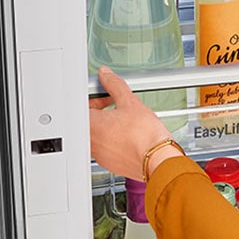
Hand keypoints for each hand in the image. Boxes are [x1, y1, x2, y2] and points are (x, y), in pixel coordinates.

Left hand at [89, 66, 182, 180]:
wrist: (158, 159)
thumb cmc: (145, 136)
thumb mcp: (130, 102)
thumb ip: (114, 84)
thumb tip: (106, 75)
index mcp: (90, 126)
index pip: (80, 106)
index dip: (92, 96)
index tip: (103, 93)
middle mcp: (91, 142)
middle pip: (87, 121)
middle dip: (99, 109)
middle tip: (114, 103)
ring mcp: (100, 155)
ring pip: (96, 135)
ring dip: (106, 124)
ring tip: (123, 118)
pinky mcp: (110, 163)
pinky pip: (106, 147)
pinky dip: (113, 138)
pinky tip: (128, 133)